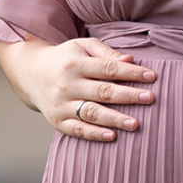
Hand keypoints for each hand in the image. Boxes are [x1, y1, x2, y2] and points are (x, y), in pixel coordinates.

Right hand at [4, 37, 155, 140]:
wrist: (31, 74)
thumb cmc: (65, 59)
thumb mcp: (82, 47)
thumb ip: (106, 52)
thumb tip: (130, 60)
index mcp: (75, 64)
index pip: (108, 68)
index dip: (131, 72)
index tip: (152, 77)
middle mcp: (67, 85)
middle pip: (103, 91)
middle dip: (128, 95)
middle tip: (150, 98)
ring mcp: (61, 105)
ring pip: (91, 113)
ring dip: (115, 119)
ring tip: (136, 124)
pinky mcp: (57, 121)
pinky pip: (77, 130)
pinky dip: (94, 134)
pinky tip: (112, 136)